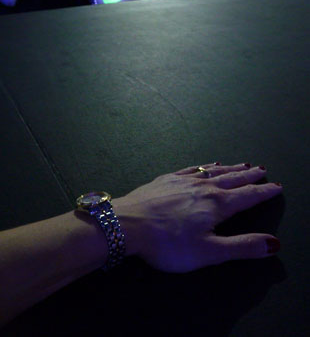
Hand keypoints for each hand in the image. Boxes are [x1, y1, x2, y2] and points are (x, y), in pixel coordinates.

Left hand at [113, 163, 281, 272]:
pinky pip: (193, 168)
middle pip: (233, 179)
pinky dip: (205, 166)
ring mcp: (184, 180)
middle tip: (261, 169)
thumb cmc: (168, 243)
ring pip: (214, 171)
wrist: (127, 224)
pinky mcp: (167, 179)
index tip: (276, 187)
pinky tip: (208, 164)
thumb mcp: (209, 252)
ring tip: (242, 164)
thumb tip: (273, 244)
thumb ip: (241, 247)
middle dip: (250, 176)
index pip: (248, 196)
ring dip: (231, 168)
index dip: (264, 192)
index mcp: (217, 205)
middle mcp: (204, 188)